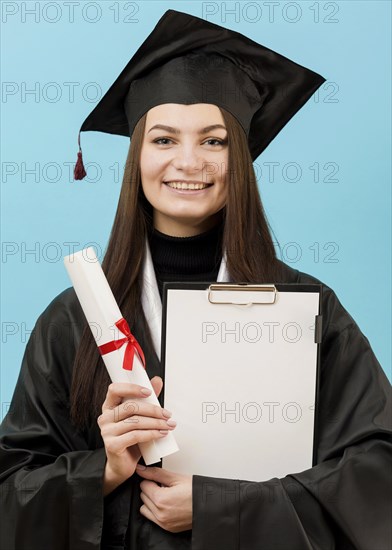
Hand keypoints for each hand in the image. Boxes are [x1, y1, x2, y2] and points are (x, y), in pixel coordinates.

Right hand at [97, 376, 175, 495]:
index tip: (148, 392)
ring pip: (135, 422)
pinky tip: (160, 434)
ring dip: (155, 423)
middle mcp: (105, 417)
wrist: (121, 465)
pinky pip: (135, 436)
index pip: (115, 389)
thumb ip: (146, 399)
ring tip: (167, 425)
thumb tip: (157, 381)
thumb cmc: (130, 439)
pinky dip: (151, 434)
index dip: (132, 388)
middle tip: (166, 414)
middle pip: (130, 407)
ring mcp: (107, 432)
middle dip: (153, 410)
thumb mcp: (139, 417)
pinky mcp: (112, 445)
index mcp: (109, 406)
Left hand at [136, 465, 191, 532]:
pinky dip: (155, 510)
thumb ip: (156, 473)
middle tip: (165, 486)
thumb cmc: (196, 492)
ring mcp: (163, 522)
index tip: (160, 479)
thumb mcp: (176, 478)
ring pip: (145, 508)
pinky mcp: (167, 528)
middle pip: (143, 496)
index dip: (152, 479)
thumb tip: (141, 469)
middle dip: (151, 489)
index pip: (143, 485)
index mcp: (161, 499)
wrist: (210, 506)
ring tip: (165, 495)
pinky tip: (167, 504)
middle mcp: (160, 513)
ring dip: (151, 500)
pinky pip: (152, 518)